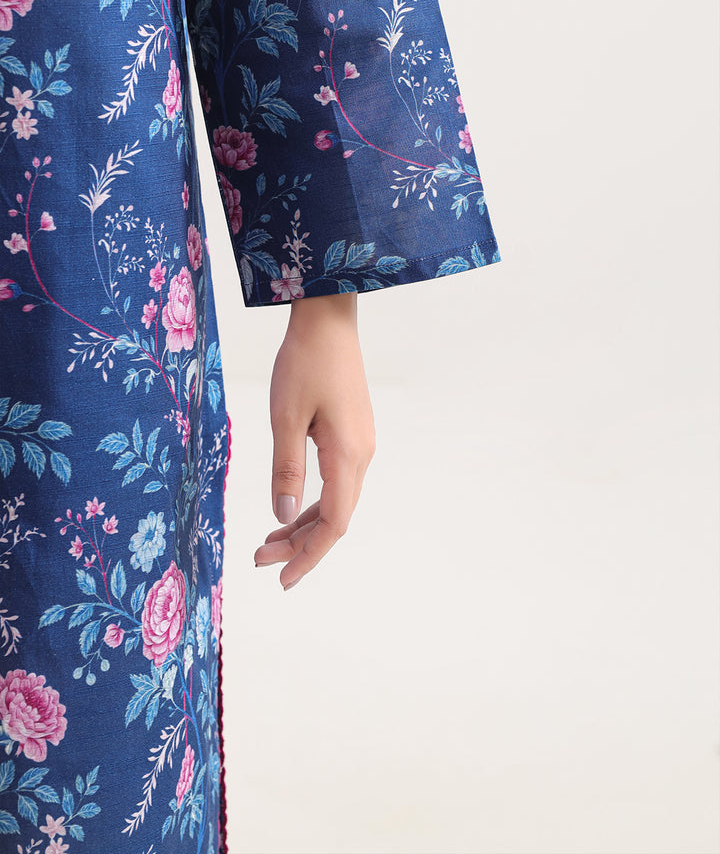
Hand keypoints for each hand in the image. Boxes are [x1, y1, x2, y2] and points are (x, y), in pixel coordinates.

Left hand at [253, 291, 375, 590]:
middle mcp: (361, 455)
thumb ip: (286, 469)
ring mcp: (360, 444)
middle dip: (299, 544)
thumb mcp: (285, 417)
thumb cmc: (304, 362)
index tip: (282, 580)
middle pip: (334, 517)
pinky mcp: (352, 433)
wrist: (329, 319)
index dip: (309, 556)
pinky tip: (288, 508)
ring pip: (335, 500)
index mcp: (348, 455)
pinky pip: (335, 481)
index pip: (333, 524)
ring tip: (268, 540)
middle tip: (259, 559)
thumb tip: (281, 516)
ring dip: (302, 523)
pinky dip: (311, 501)